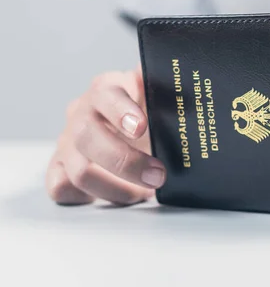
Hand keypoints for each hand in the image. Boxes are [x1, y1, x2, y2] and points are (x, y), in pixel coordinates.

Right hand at [46, 68, 164, 204]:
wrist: (124, 127)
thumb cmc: (146, 112)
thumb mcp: (158, 98)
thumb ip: (168, 93)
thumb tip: (192, 94)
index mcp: (107, 89)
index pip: (106, 94)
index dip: (121, 111)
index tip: (142, 127)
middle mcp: (82, 114)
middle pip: (88, 137)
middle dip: (125, 162)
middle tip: (158, 176)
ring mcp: (67, 143)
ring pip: (80, 171)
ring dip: (117, 189)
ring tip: (145, 193)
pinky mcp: (59, 168)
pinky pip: (61, 188)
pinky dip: (92, 197)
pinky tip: (119, 195)